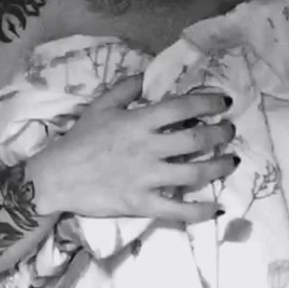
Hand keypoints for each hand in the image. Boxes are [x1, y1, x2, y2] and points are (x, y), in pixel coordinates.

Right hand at [27, 75, 237, 222]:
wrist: (57, 177)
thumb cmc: (80, 140)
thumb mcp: (100, 106)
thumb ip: (125, 89)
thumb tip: (146, 76)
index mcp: (139, 121)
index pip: (183, 107)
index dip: (208, 102)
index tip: (224, 103)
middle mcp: (148, 148)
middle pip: (196, 138)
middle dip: (220, 134)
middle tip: (230, 131)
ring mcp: (147, 177)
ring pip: (195, 172)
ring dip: (219, 166)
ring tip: (231, 161)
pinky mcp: (143, 203)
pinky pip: (179, 210)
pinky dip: (201, 211)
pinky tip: (218, 208)